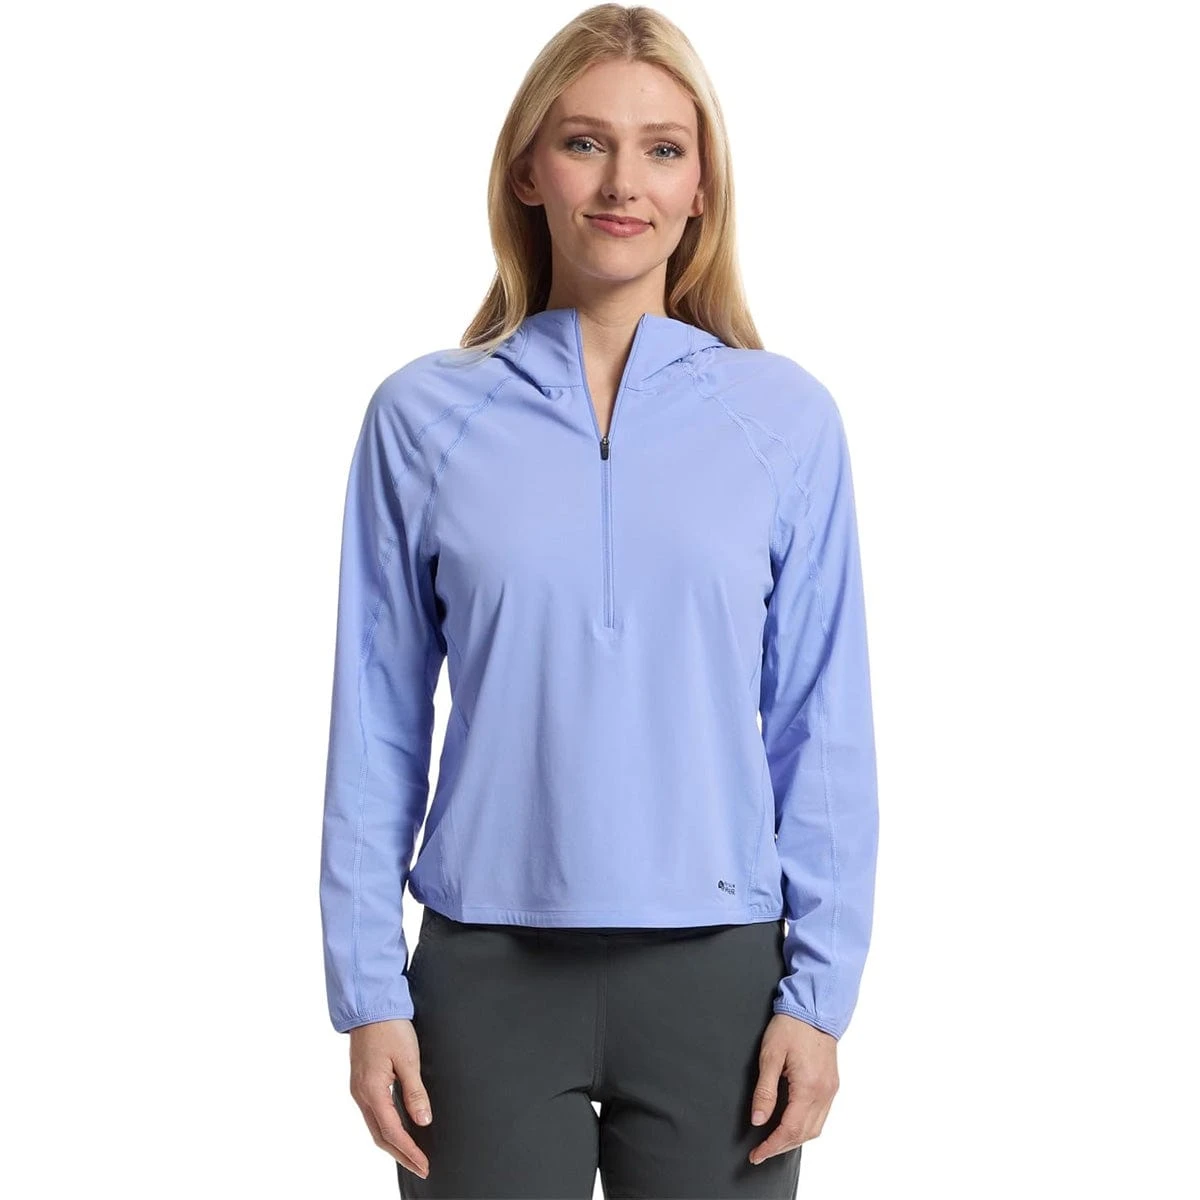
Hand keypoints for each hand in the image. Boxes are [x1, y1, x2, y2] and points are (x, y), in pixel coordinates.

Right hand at [348, 1018, 432, 1179]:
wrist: (370, 1006)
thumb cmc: (390, 1027)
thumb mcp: (408, 1058)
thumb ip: (415, 1092)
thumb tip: (423, 1121)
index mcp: (372, 1090)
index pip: (392, 1131)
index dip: (409, 1151)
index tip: (424, 1164)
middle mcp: (361, 1094)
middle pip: (380, 1136)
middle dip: (401, 1154)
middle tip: (421, 1167)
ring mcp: (359, 1089)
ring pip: (375, 1126)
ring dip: (393, 1144)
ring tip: (412, 1155)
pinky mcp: (362, 1082)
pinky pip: (373, 1114)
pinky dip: (386, 1128)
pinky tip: (397, 1130)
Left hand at [748, 1012, 838, 1164]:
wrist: (814, 1008)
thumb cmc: (790, 1027)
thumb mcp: (770, 1056)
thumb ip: (765, 1091)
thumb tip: (758, 1120)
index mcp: (809, 1088)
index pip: (789, 1129)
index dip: (771, 1145)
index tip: (756, 1154)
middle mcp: (824, 1093)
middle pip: (804, 1134)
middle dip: (781, 1147)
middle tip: (761, 1152)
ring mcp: (831, 1090)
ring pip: (815, 1129)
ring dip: (794, 1140)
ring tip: (773, 1143)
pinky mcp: (832, 1085)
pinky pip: (821, 1117)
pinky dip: (805, 1127)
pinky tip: (791, 1125)